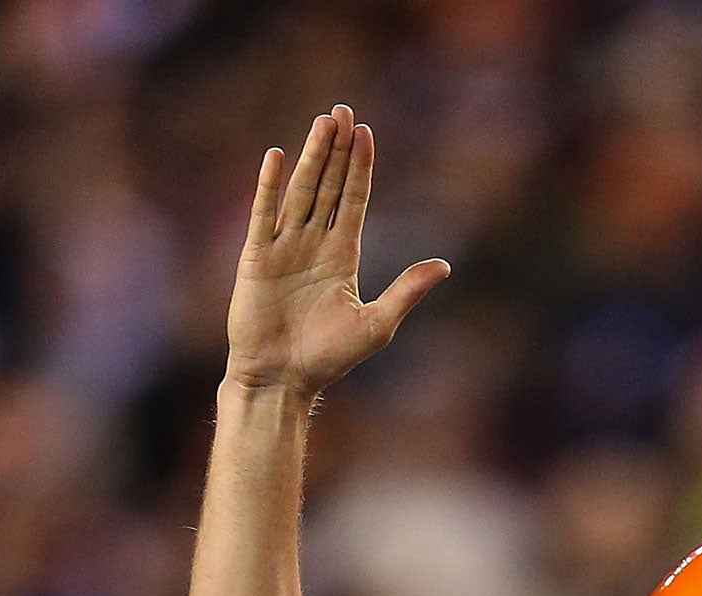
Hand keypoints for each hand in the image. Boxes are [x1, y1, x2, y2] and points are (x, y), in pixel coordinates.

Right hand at [225, 104, 450, 395]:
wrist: (282, 380)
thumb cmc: (328, 358)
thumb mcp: (377, 323)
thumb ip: (407, 290)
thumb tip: (445, 266)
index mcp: (342, 256)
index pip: (354, 200)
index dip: (360, 167)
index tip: (366, 133)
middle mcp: (313, 244)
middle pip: (329, 185)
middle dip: (337, 149)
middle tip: (344, 110)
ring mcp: (284, 248)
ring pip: (302, 192)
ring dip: (312, 157)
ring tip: (322, 122)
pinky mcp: (257, 258)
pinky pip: (265, 215)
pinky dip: (271, 186)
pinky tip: (278, 157)